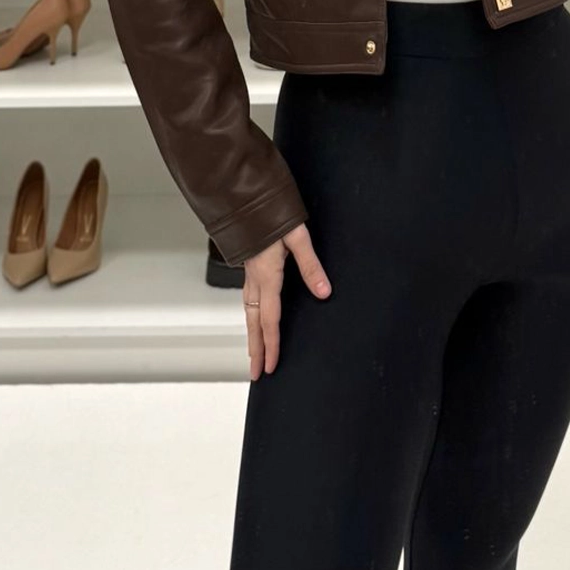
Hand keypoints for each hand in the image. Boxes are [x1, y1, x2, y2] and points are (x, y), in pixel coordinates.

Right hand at [242, 224, 330, 378]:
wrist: (245, 195)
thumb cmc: (270, 213)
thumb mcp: (297, 237)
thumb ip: (311, 265)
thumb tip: (324, 292)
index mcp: (266, 276)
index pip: (270, 320)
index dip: (272, 345)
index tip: (272, 366)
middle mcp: (255, 278)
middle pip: (253, 322)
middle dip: (255, 349)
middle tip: (256, 373)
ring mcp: (249, 272)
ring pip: (248, 311)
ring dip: (251, 334)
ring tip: (253, 353)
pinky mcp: (250, 265)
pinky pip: (248, 298)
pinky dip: (250, 315)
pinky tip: (253, 317)